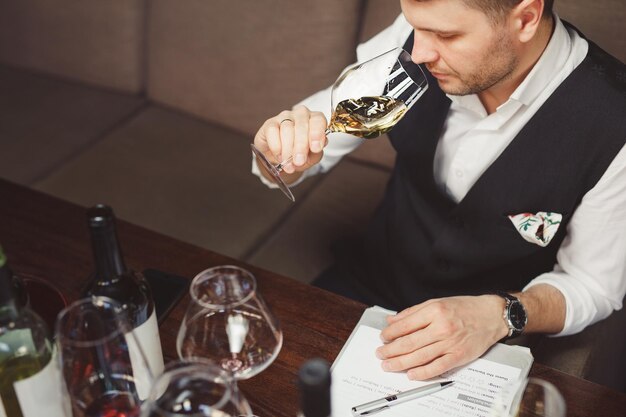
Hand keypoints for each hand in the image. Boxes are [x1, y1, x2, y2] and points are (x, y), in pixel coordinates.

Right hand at [253, 105, 327, 178]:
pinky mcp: (270, 123)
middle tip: (299, 161)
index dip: (317, 134)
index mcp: (314, 120)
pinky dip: (276, 146)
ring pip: (287, 129)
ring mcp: (284, 116)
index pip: (318, 120)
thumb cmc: (299, 155)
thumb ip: (316, 153)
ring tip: (288, 164)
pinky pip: (272, 131)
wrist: (280, 160)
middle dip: (301, 146)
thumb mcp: (311, 157)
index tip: (316, 149)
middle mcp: (300, 114)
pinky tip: (279, 155)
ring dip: (288, 149)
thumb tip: (316, 149)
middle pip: (302, 125)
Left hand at [376, 295, 508, 379]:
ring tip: (388, 365)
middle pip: (409, 343)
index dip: (390, 333)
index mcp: (434, 311)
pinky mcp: (458, 356)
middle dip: (390, 350)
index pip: (405, 325)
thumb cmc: (464, 308)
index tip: (383, 337)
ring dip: (400, 363)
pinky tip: (411, 374)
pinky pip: (437, 367)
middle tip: (380, 354)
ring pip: (419, 356)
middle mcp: (441, 327)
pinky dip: (422, 373)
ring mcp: (450, 343)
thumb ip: (413, 312)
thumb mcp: (437, 302)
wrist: (492, 315)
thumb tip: (392, 321)